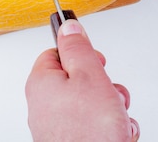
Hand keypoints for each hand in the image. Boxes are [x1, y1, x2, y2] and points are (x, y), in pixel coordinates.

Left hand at [25, 19, 139, 141]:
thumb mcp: (88, 74)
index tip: (94, 58)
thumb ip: (78, 47)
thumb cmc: (88, 131)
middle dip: (102, 84)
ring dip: (110, 107)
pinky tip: (116, 133)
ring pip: (90, 103)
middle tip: (109, 92)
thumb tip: (68, 27)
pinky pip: (93, 124)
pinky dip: (108, 126)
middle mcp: (44, 104)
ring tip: (115, 118)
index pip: (56, 53)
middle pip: (77, 79)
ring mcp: (56, 126)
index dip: (79, 53)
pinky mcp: (71, 140)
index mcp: (41, 83)